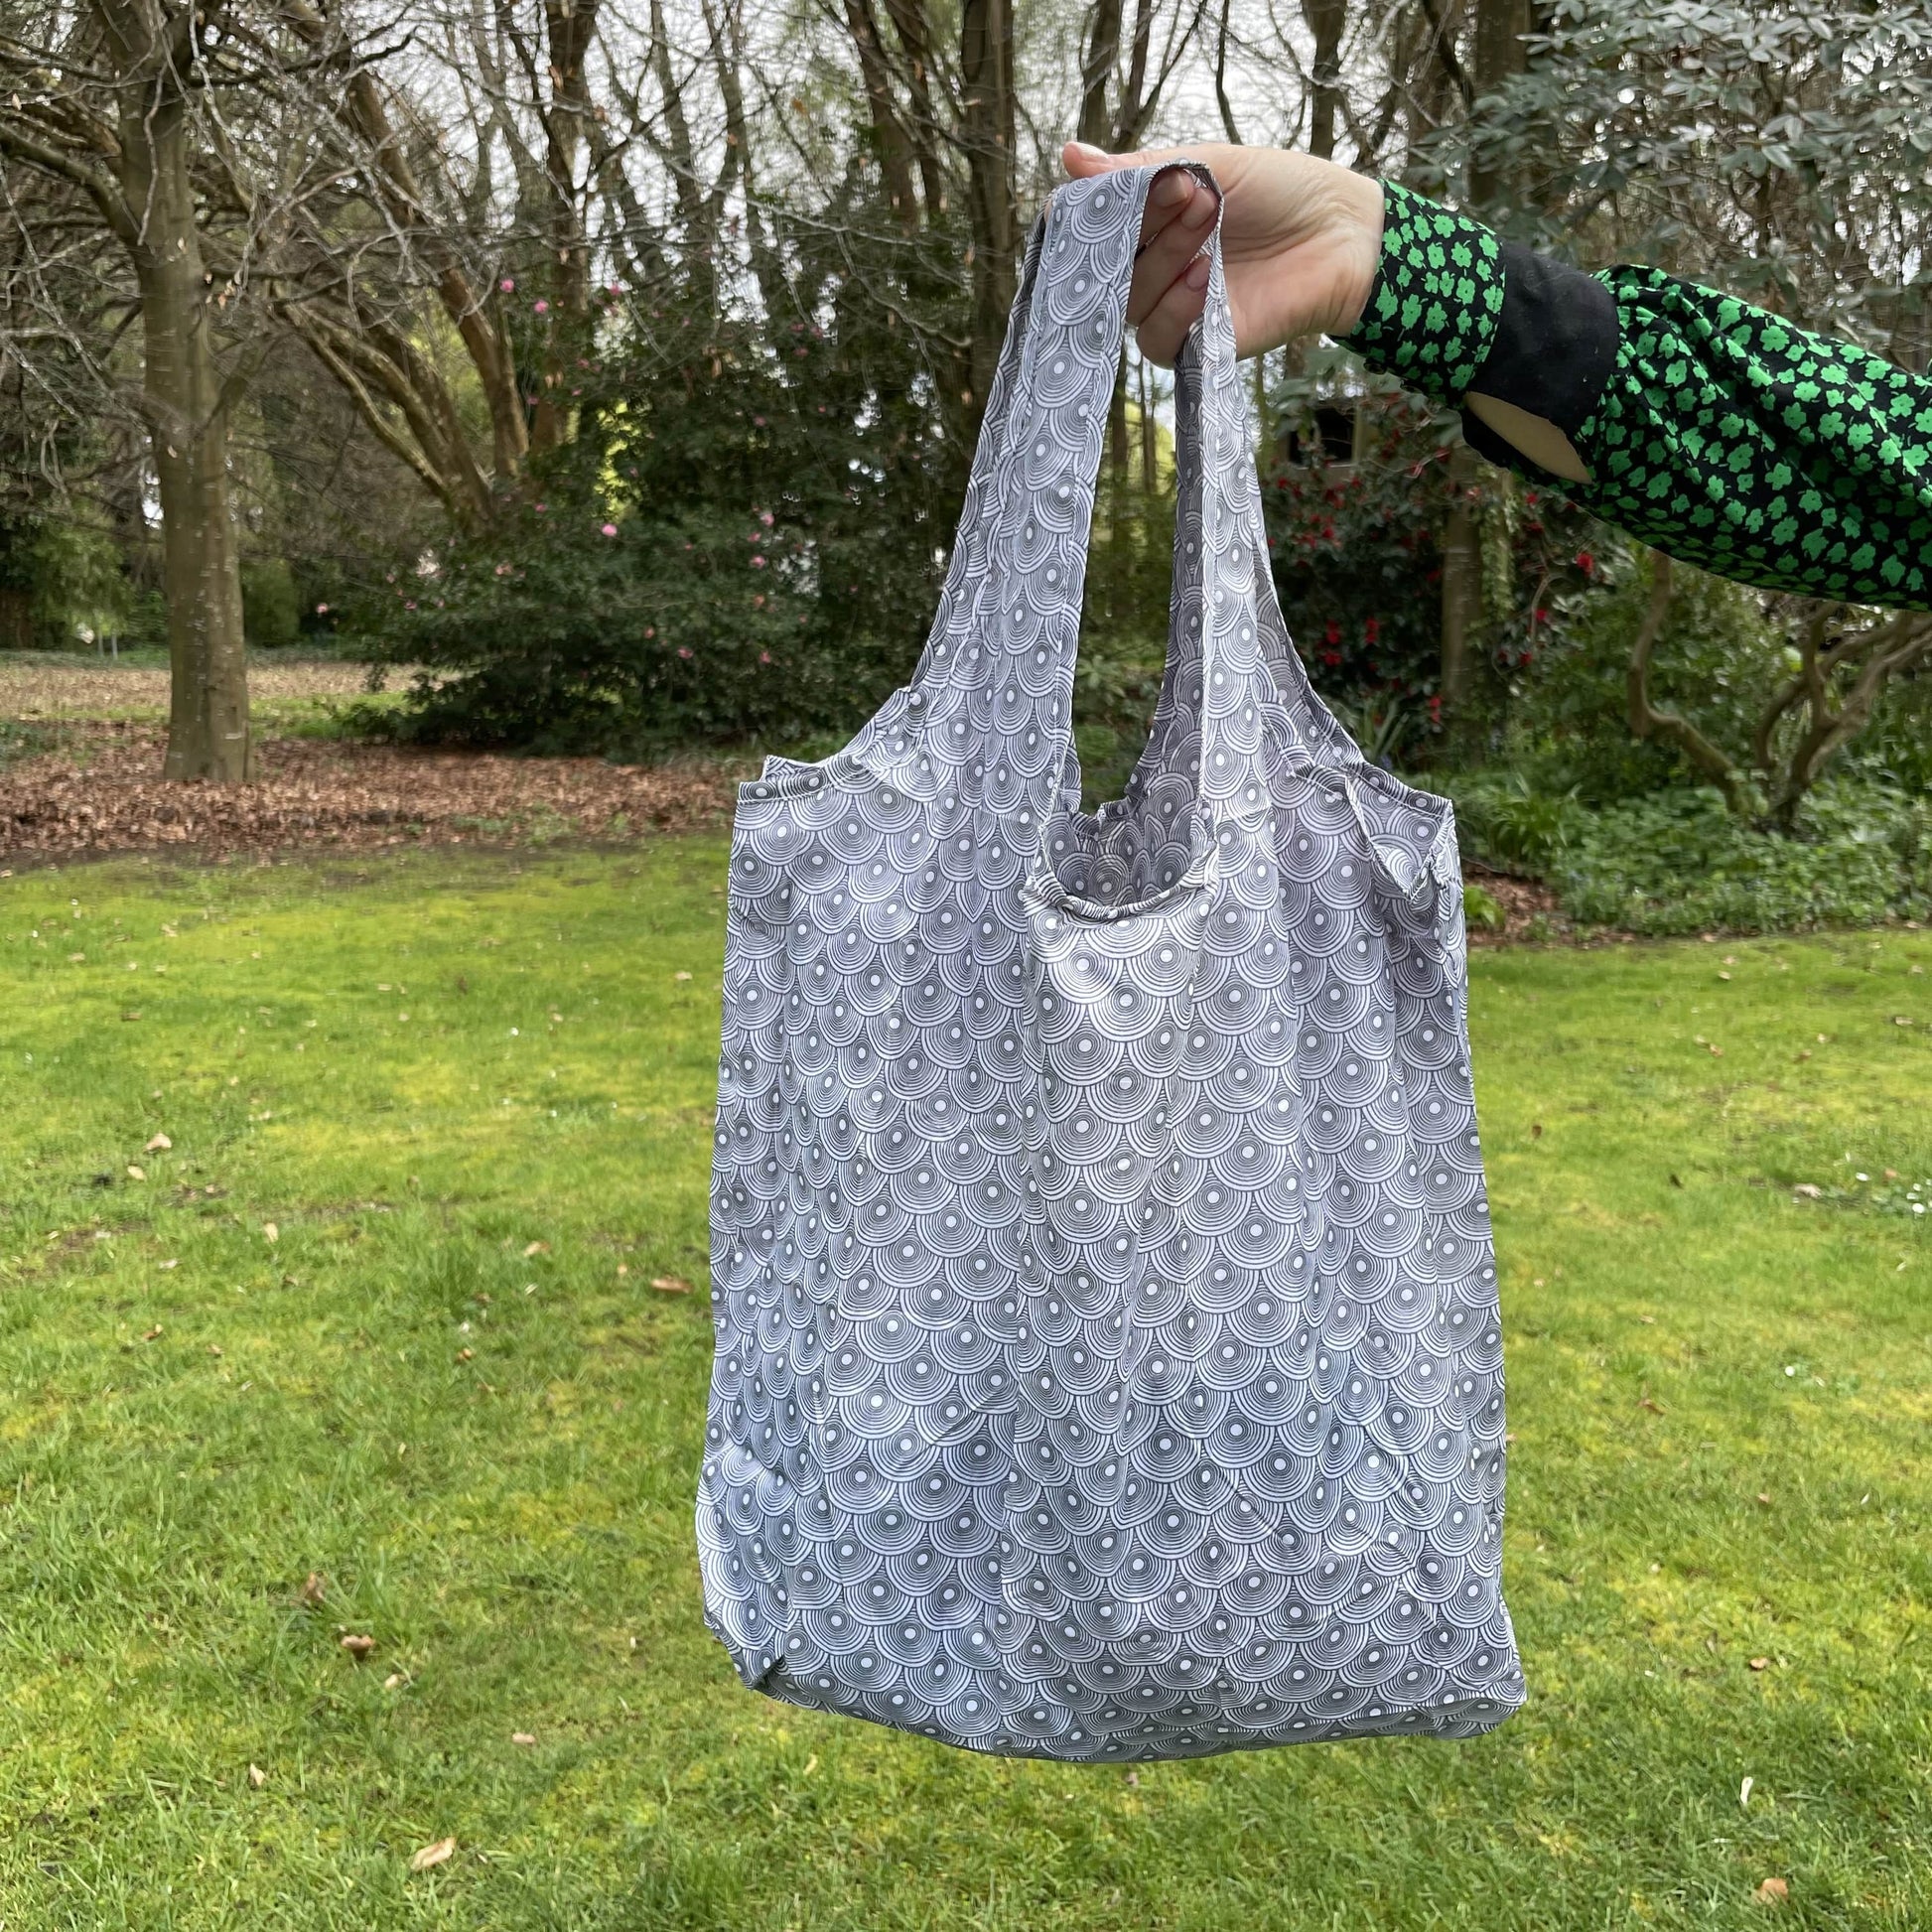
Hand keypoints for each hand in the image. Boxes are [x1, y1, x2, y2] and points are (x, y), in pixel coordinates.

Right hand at [1061, 140, 1384, 365]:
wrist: (1344, 234)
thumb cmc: (1283, 191)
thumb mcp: (1210, 164)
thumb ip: (1141, 169)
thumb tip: (1071, 156)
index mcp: (1152, 225)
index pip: (1095, 229)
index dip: (1099, 212)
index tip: (1126, 185)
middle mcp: (1155, 270)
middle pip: (1109, 267)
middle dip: (1145, 227)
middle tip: (1194, 196)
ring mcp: (1175, 309)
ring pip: (1129, 303)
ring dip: (1163, 261)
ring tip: (1209, 225)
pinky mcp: (1198, 346)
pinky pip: (1157, 342)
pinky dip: (1173, 310)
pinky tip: (1203, 280)